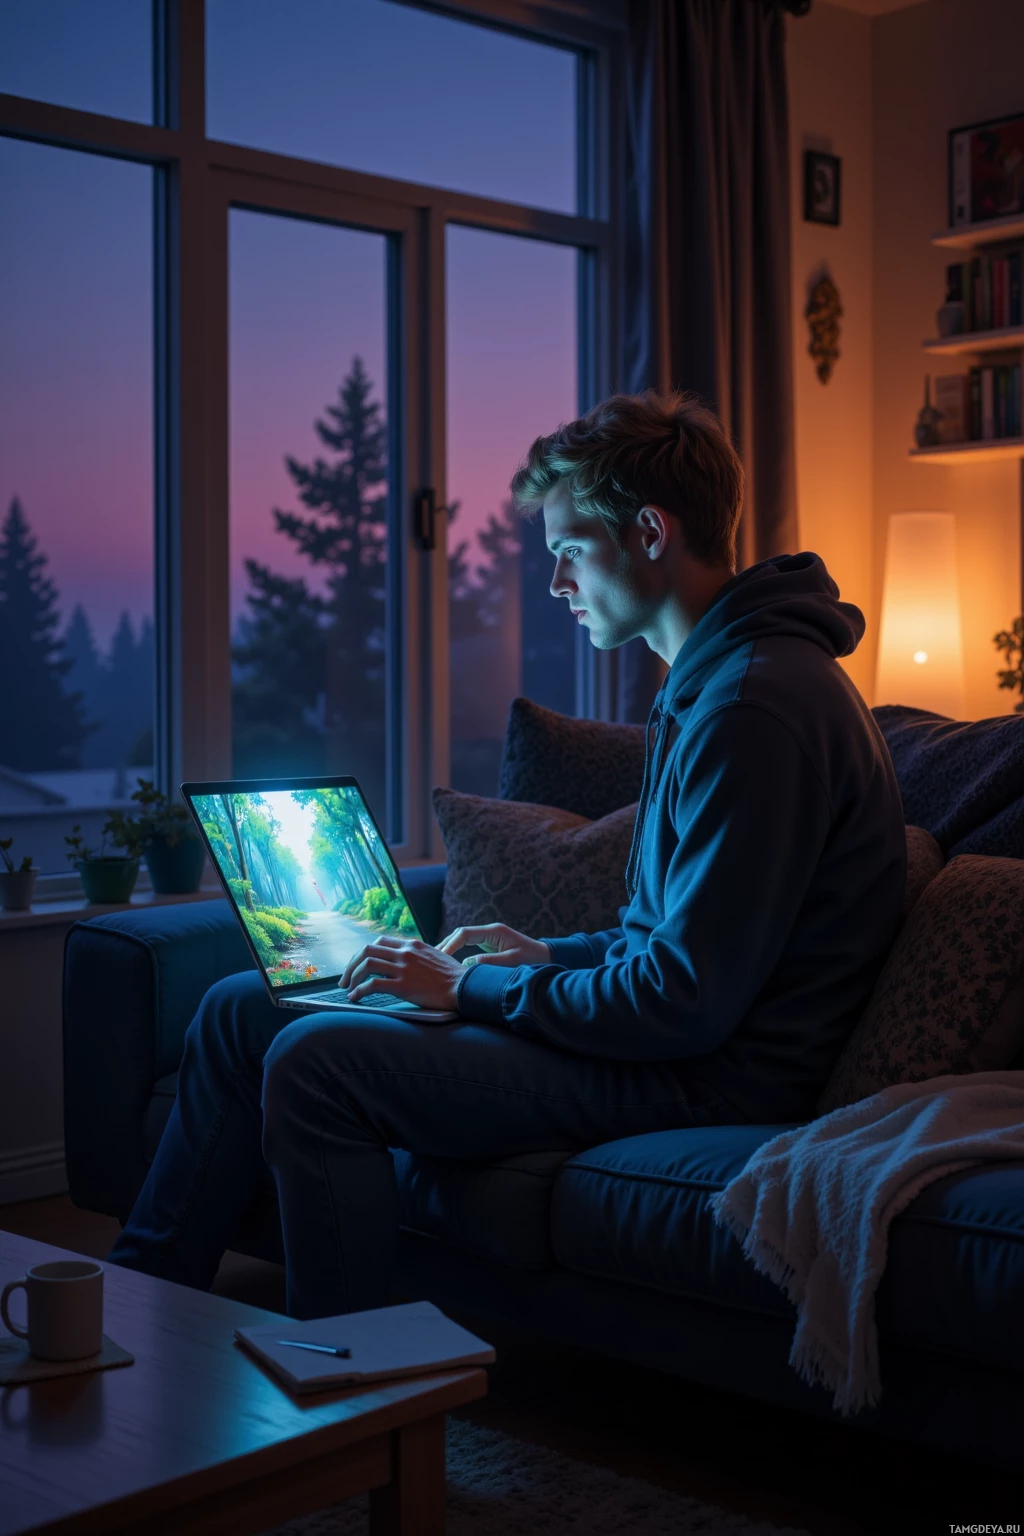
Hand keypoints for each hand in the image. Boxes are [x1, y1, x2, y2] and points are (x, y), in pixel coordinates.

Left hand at [341, 937, 464, 1011]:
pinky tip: (355, 998)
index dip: (364, 953)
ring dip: (352, 976)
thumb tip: (406, 963)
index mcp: (412, 944)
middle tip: (345, 978)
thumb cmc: (454, 977)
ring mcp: (403, 968)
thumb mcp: (435, 956)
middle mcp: (405, 952)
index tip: (358, 965)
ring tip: (348, 988)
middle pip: (367, 950)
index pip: (380, 942)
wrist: (465, 987)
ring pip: (366, 964)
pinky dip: (359, 991)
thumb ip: (418, 956)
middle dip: (351, 964)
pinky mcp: (403, 986)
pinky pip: (373, 985)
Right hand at [437, 923, 550, 969]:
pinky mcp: (489, 944)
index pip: (464, 934)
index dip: (450, 944)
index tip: (441, 957)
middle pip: (460, 934)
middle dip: (445, 945)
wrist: (546, 957)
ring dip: (450, 948)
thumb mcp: (512, 961)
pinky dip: (457, 952)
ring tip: (436, 961)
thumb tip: (467, 965)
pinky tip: (449, 963)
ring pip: (462, 939)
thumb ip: (490, 962)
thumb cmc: (532, 959)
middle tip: (431, 960)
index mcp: (494, 932)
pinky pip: (468, 945)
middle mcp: (489, 931)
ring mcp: (489, 937)